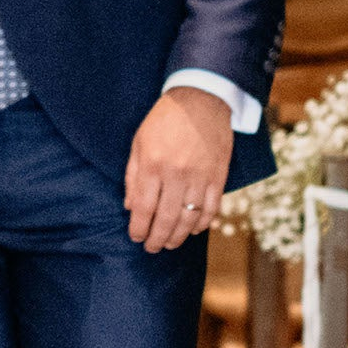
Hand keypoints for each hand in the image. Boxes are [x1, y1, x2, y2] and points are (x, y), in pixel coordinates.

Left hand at [125, 85, 234, 253]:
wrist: (200, 99)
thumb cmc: (164, 120)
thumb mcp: (139, 143)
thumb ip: (133, 176)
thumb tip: (129, 207)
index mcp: (153, 164)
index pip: (144, 208)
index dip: (139, 228)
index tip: (135, 237)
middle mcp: (176, 174)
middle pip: (166, 219)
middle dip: (157, 239)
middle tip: (152, 248)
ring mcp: (200, 176)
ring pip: (189, 219)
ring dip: (178, 236)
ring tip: (170, 244)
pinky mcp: (218, 176)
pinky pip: (211, 209)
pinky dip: (202, 224)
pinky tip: (193, 230)